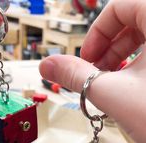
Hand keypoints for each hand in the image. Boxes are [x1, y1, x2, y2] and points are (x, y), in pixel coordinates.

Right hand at [39, 0, 145, 142]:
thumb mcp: (112, 94)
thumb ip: (74, 76)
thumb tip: (46, 65)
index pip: (121, 5)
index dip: (97, 33)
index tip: (87, 60)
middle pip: (135, 20)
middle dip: (109, 48)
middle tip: (98, 74)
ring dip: (124, 59)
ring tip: (115, 84)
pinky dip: (142, 67)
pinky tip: (135, 89)